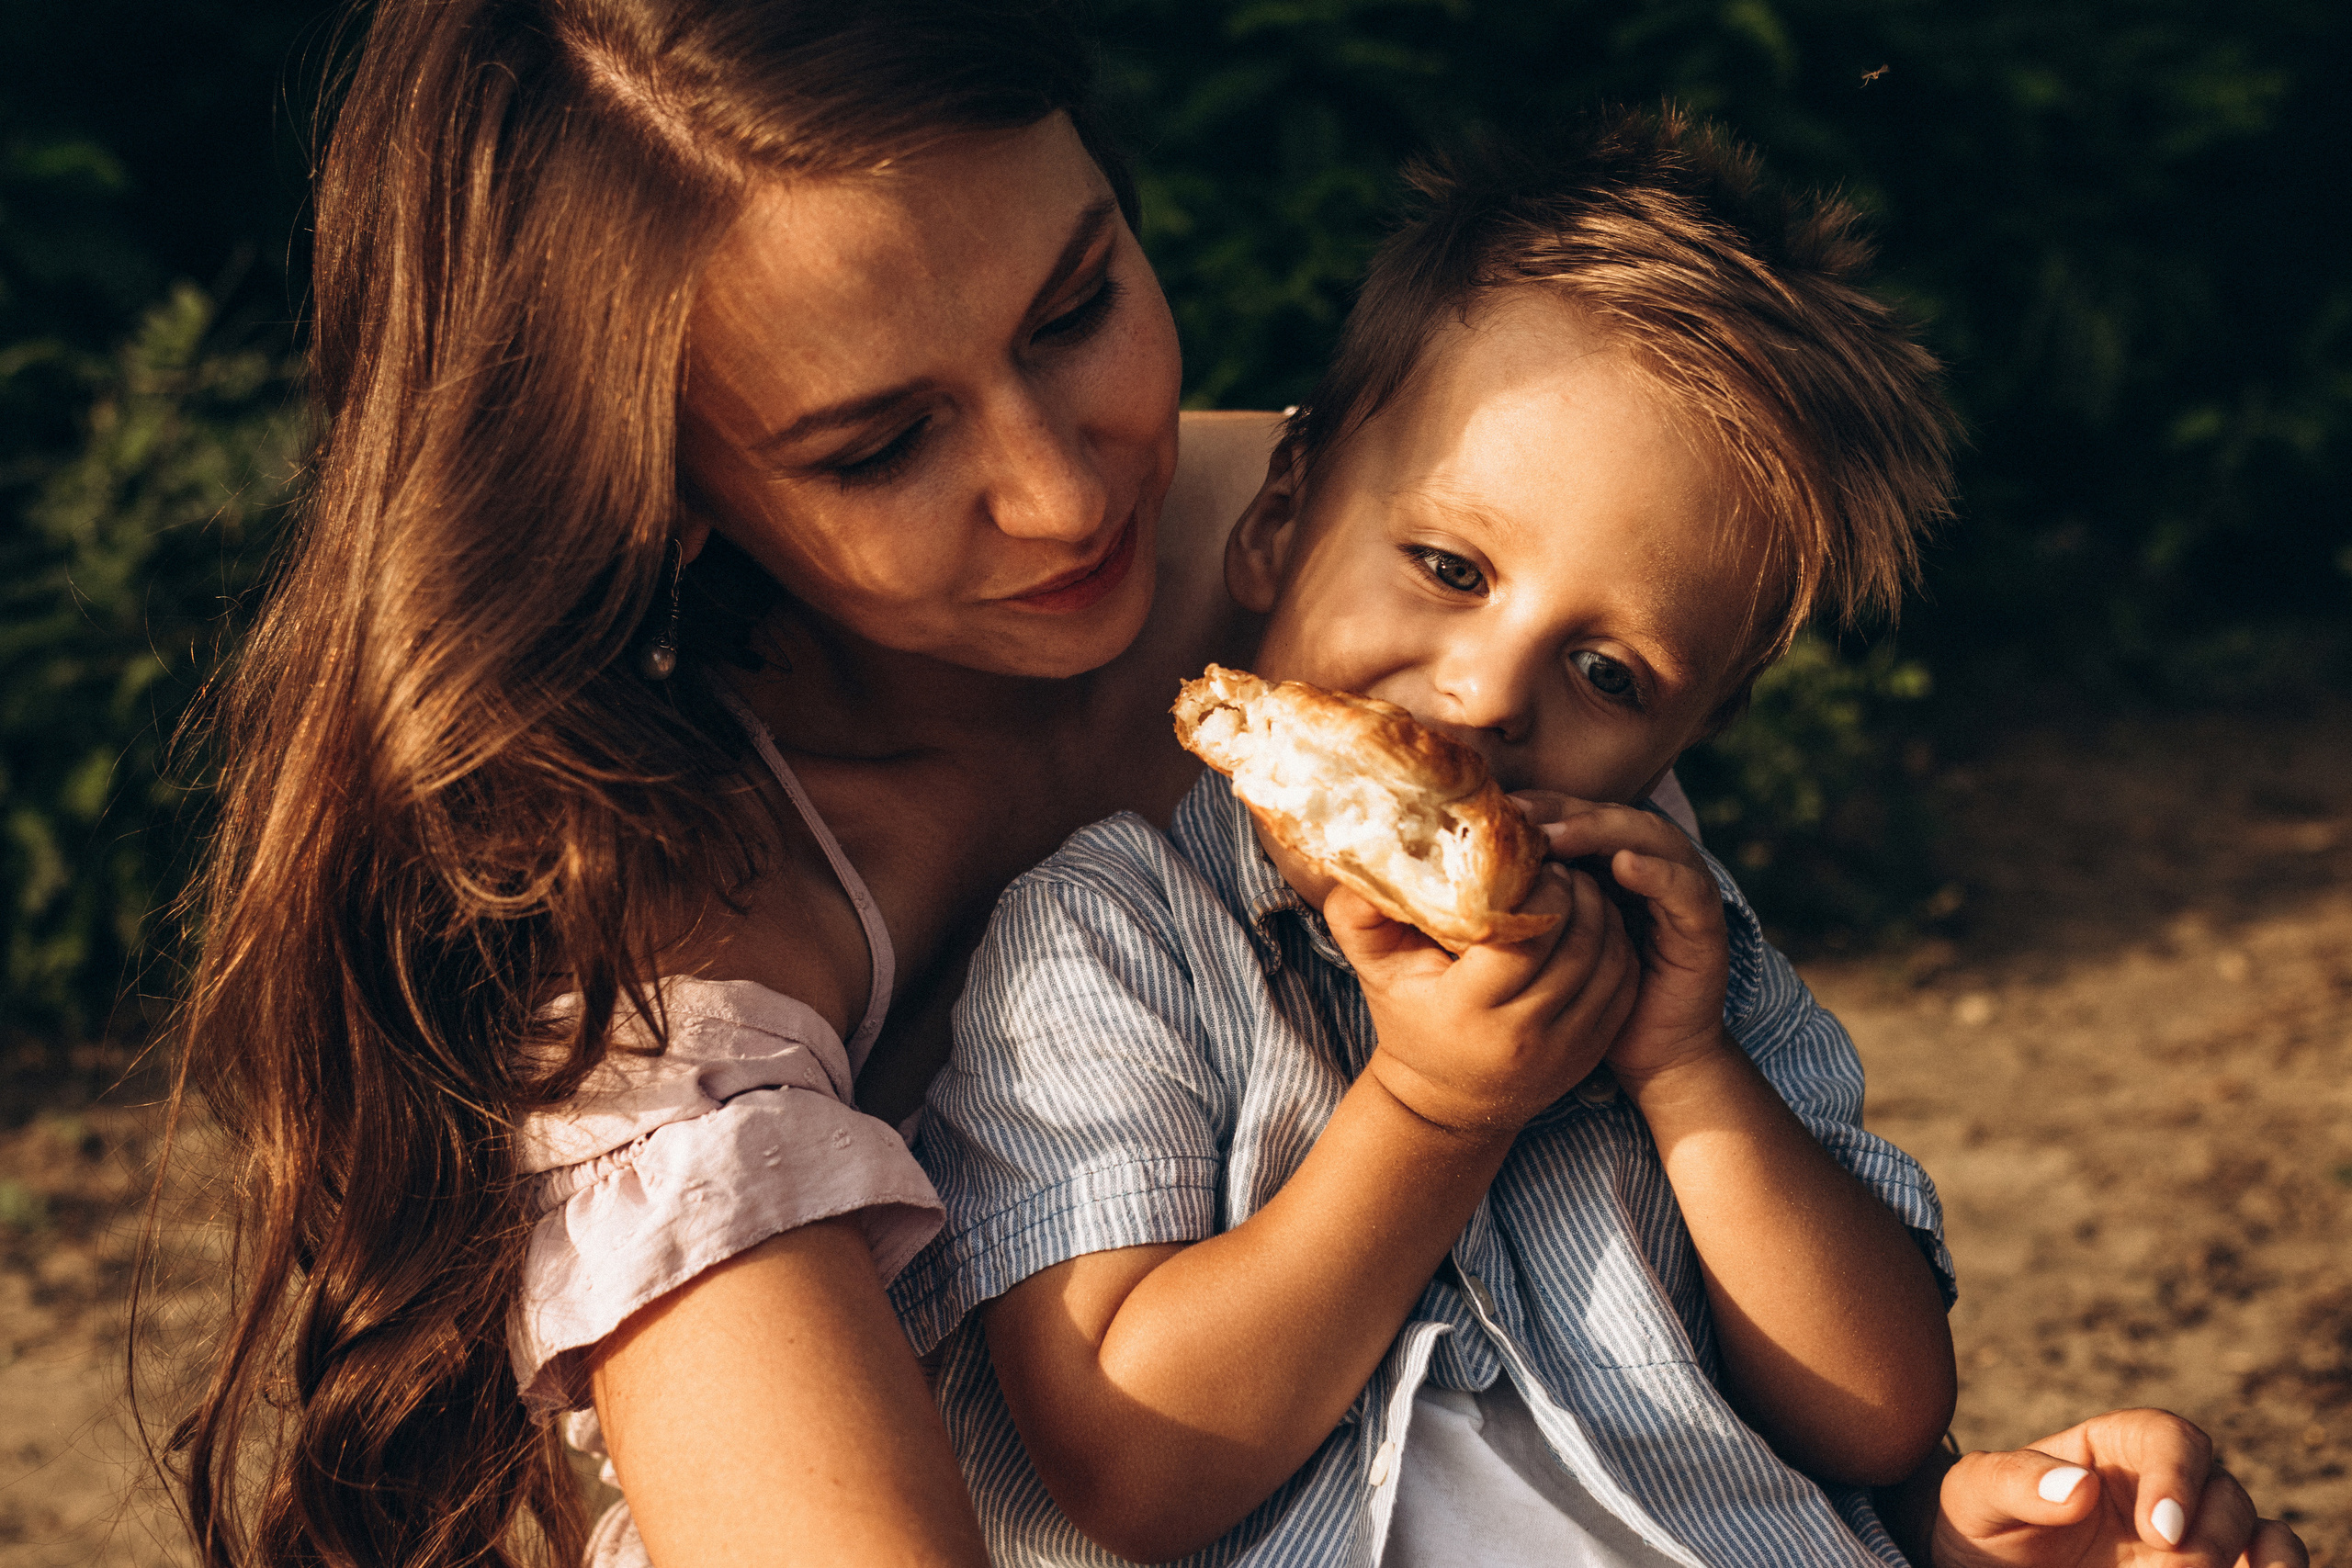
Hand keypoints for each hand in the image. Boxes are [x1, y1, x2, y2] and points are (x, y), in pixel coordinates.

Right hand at [1326, 862, 1637, 1135]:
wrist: (1445, 1103)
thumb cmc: (1409, 1018)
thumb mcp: (1375, 969)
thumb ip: (1359, 913)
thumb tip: (1363, 849)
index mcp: (1468, 1008)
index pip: (1523, 939)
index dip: (1539, 892)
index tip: (1534, 862)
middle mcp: (1521, 1035)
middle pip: (1574, 948)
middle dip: (1578, 894)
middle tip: (1564, 865)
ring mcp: (1562, 1049)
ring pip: (1607, 965)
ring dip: (1604, 916)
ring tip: (1583, 886)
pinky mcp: (1590, 1053)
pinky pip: (1622, 988)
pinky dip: (1618, 948)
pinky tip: (1599, 923)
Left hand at [1514, 794, 1728, 1083]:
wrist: (1647, 1053)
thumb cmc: (1582, 1000)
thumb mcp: (1538, 949)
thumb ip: (1507, 913)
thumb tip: (1429, 890)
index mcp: (1604, 866)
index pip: (1575, 816)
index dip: (1541, 807)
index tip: (1496, 808)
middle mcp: (1644, 867)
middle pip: (1609, 815)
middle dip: (1567, 810)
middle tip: (1523, 814)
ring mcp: (1678, 888)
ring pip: (1649, 836)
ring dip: (1606, 829)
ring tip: (1562, 835)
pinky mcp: (1703, 921)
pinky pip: (1684, 886)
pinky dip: (1657, 872)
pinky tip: (1623, 866)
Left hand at [1931, 1410, 2307, 1567]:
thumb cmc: (1983, 1524)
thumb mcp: (1976, 1494)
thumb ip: (2016, 1480)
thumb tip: (2080, 1487)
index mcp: (2118, 1447)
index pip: (2170, 1438)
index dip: (2177, 1479)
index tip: (2160, 1533)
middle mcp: (2169, 1487)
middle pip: (2224, 1492)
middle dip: (2210, 1535)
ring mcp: (2196, 1535)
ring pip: (2261, 1531)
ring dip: (2261, 1556)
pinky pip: (2267, 1564)